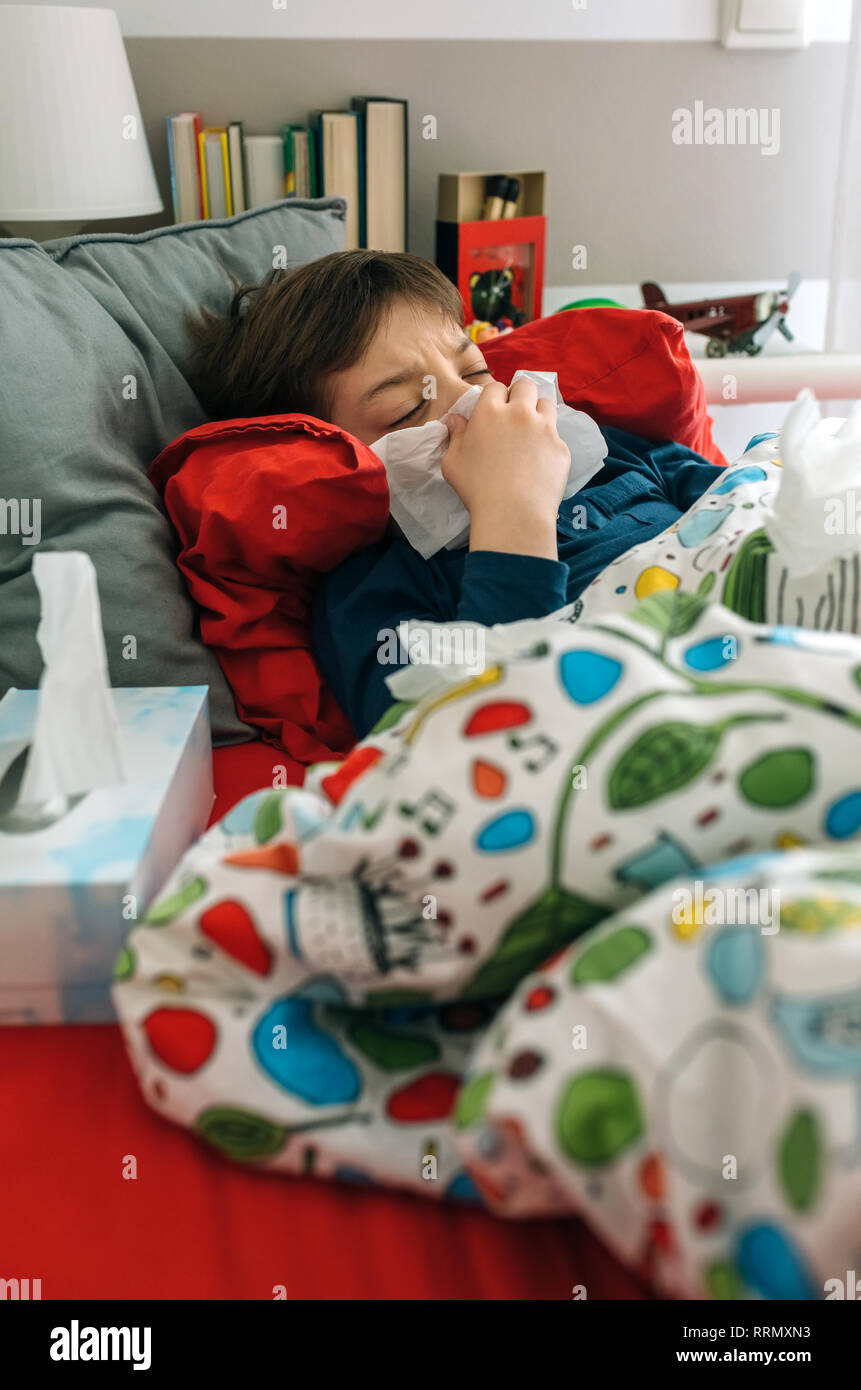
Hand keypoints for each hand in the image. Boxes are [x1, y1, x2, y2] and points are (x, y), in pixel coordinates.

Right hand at [441, 379, 568, 558]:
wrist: (513, 513)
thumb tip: (455, 420)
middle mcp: (520, 413)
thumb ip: (455, 436)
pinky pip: (556, 436)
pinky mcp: (561, 448)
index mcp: (490, 412)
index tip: (493, 411)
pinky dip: (548, 443)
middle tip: (514, 414)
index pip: (495, 387)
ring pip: (547, 404)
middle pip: (526, 386)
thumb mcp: (453, 462)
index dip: (494, 397)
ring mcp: (545, 429)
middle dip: (520, 394)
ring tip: (531, 432)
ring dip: (538, 412)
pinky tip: (540, 461)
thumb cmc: (477, 488)